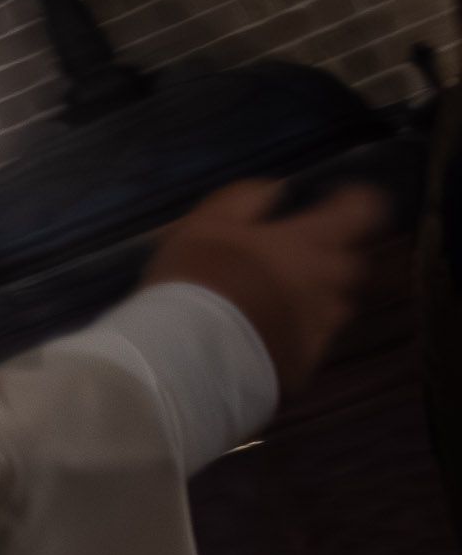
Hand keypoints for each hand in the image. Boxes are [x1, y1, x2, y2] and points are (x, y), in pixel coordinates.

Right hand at [142, 176, 389, 398]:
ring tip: (272, 302)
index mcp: (314, 243)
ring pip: (332, 305)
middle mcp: (332, 284)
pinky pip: (309, 342)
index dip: (353, 200)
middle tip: (290, 256)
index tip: (331, 200)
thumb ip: (245, 198)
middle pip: (351, 262)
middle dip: (328, 254)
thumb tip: (274, 190)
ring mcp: (322, 329)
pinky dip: (293, 334)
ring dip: (313, 297)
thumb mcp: (207, 223)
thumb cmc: (199, 280)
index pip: (365, 209)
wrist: (189, 360)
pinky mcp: (305, 364)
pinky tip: (259, 336)